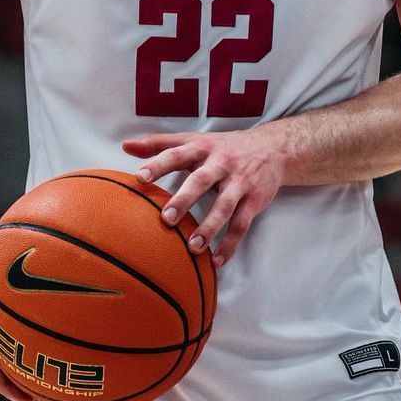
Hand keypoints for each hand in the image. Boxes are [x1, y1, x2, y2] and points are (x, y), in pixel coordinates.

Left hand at [123, 125, 286, 266]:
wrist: (273, 148)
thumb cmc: (223, 147)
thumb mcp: (194, 139)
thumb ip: (160, 143)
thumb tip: (126, 145)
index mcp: (203, 147)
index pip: (178, 154)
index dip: (159, 164)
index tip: (140, 177)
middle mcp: (222, 163)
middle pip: (202, 180)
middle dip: (185, 199)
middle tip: (167, 218)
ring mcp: (239, 182)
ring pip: (224, 206)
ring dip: (210, 227)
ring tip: (193, 247)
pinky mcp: (254, 200)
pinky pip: (242, 224)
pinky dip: (230, 244)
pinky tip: (216, 260)